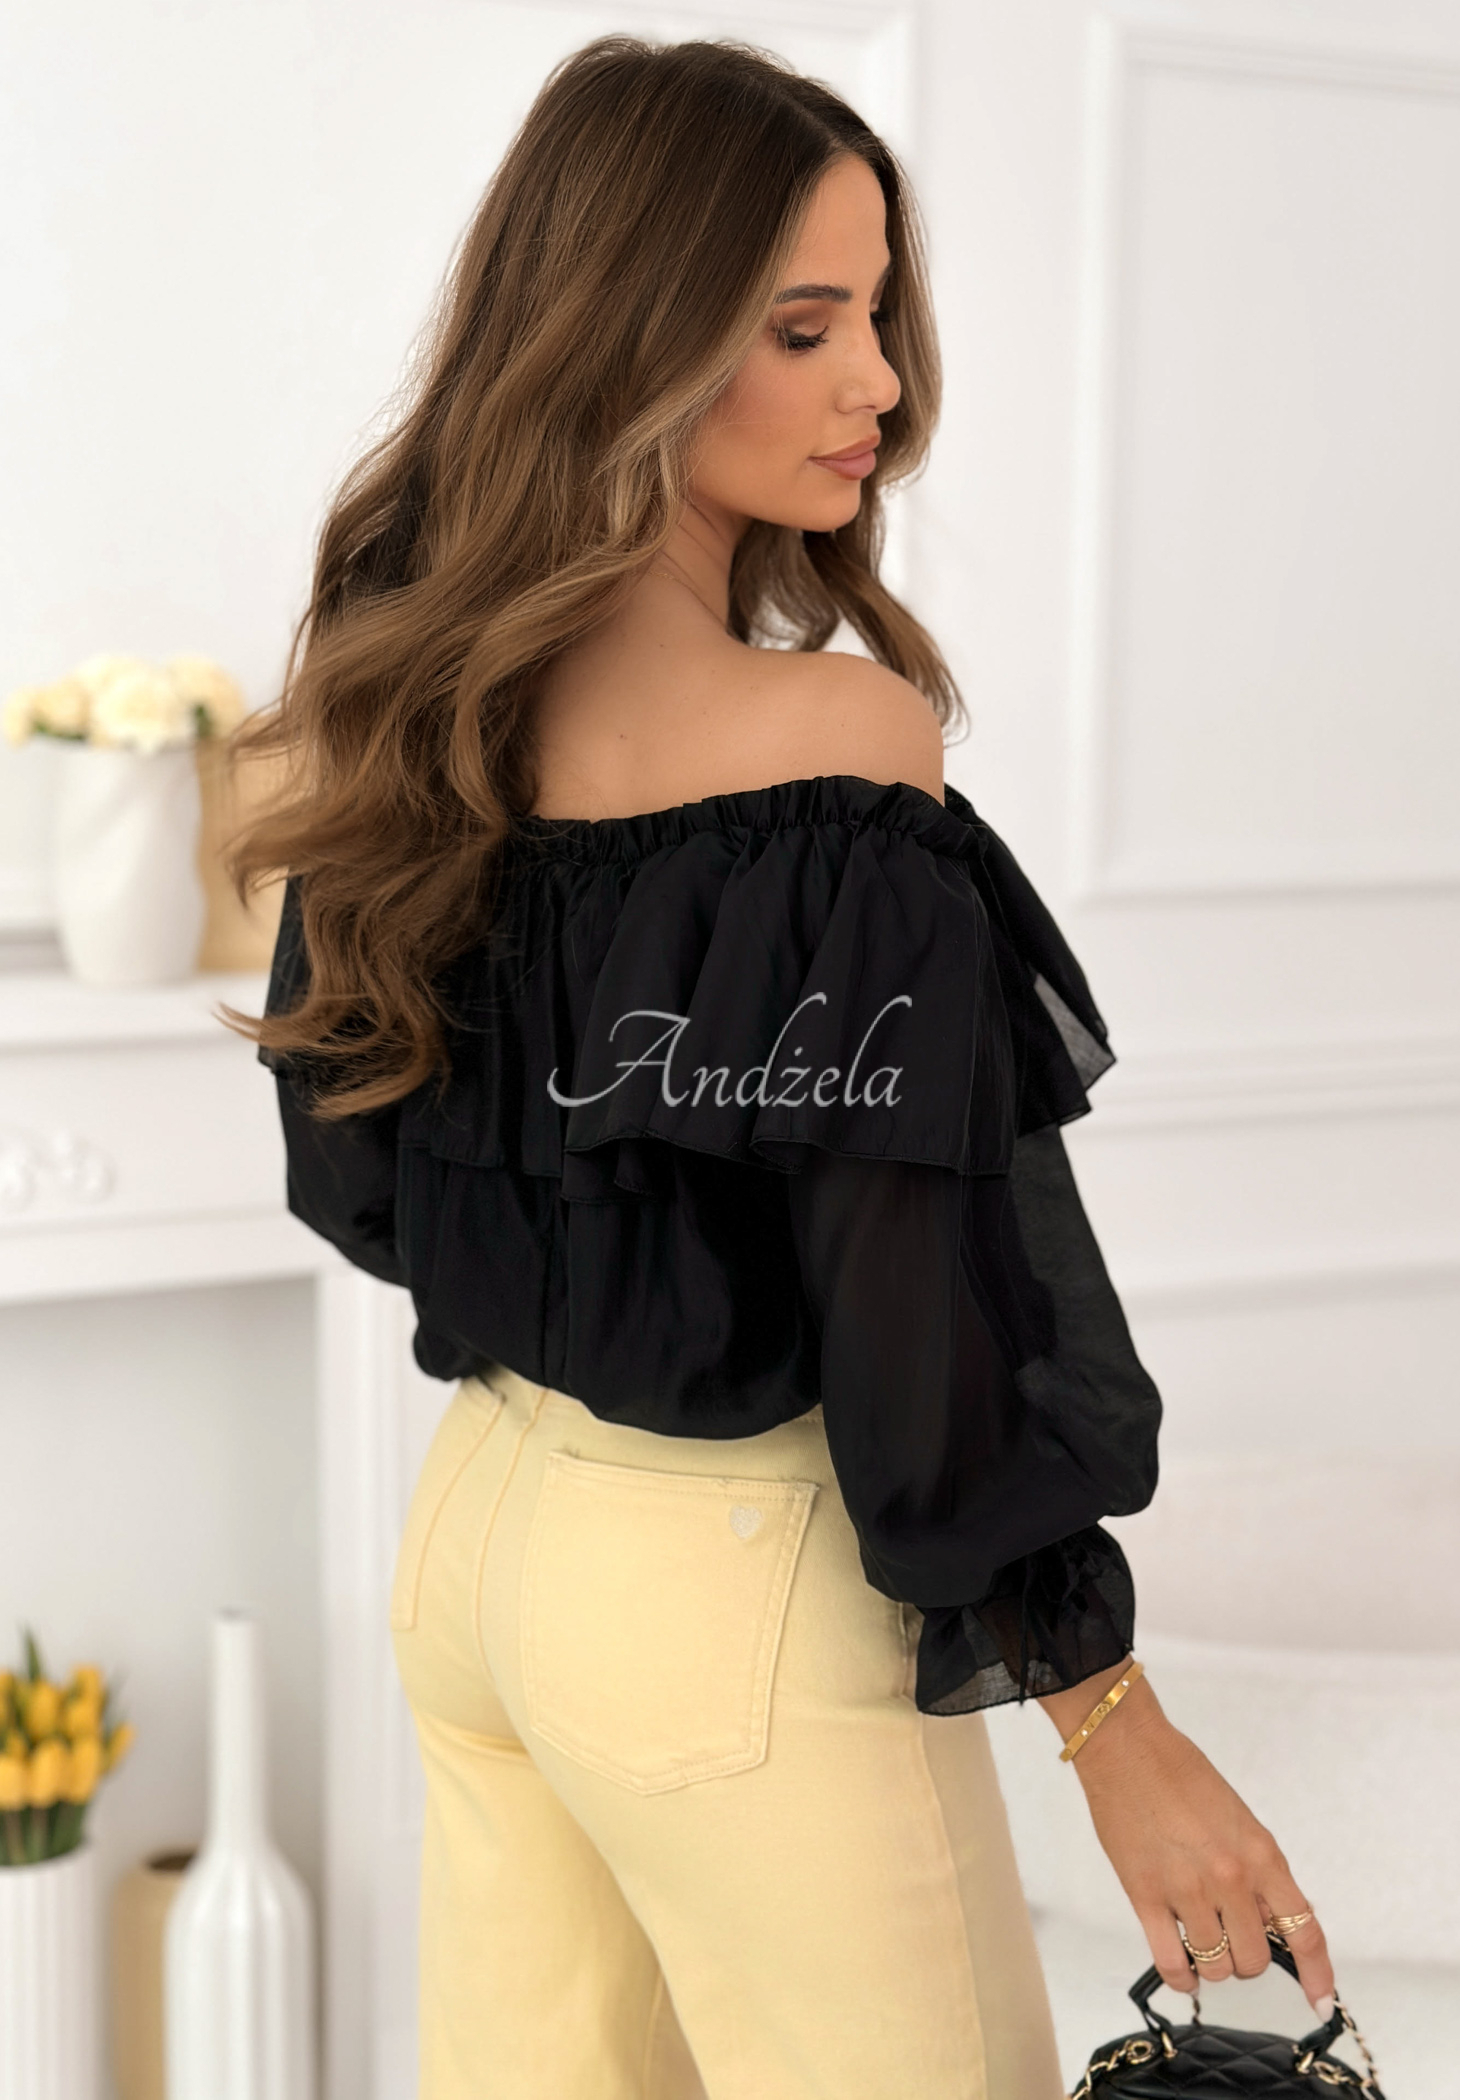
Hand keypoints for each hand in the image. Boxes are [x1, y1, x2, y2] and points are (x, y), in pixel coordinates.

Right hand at [1038, 1662, 1335, 2017]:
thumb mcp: (1239, 1819)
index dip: (1317, 1974)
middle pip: (1255, 1959)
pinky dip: (1182, 1978)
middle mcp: (1230, 1879)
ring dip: (1213, 1964)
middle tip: (1232, 1937)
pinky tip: (1183, 1970)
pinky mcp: (1144, 1896)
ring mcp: (1186, 1890)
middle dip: (1247, 1956)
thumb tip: (1276, 1919)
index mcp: (1261, 1855)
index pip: (1304, 1930)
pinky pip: (1172, 1963)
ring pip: (1216, 1967)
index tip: (1319, 1999)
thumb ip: (1259, 1871)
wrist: (1128, 1748)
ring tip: (1201, 1941)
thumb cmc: (1182, 1773)